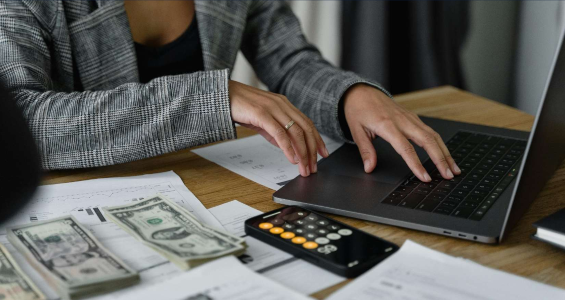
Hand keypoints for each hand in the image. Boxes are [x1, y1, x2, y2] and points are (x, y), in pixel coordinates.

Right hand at [229, 80, 328, 176]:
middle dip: (312, 150)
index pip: (307, 123)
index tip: (323, 153)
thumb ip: (275, 131)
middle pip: (305, 128)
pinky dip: (288, 148)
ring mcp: (273, 108)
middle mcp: (282, 105)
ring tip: (304, 167)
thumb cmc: (240, 106)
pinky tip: (291, 159)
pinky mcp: (262, 114)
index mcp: (284, 105)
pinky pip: (280, 133)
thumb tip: (286, 146)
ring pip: (295, 132)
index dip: (317, 139)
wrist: (221, 95)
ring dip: (302, 152)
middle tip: (314, 166)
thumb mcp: (262, 120)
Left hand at [343, 84, 460, 181]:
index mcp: (387, 125)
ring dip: (445, 153)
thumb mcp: (356, 130)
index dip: (416, 164)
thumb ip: (365, 150)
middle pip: (427, 141)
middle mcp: (403, 121)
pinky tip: (446, 155)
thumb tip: (369, 168)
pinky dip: (440, 144)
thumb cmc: (358, 110)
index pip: (405, 148)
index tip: (425, 177)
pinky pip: (430, 131)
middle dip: (440, 159)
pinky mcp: (413, 118)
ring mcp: (410, 118)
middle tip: (448, 175)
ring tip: (453, 169)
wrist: (362, 91)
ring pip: (433, 136)